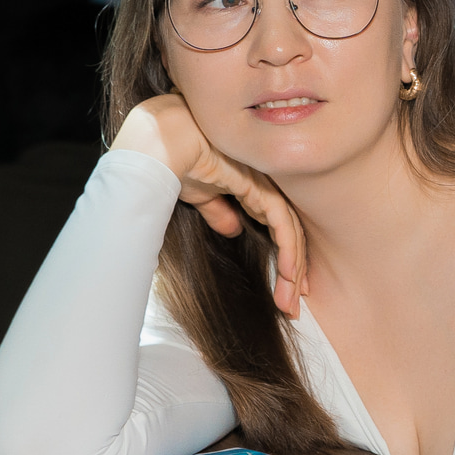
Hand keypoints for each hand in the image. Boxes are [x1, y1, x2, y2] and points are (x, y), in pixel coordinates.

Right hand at [111, 94, 307, 317]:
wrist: (161, 148)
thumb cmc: (174, 162)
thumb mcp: (199, 194)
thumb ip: (218, 209)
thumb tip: (232, 229)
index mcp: (249, 185)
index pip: (276, 225)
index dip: (283, 257)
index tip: (282, 289)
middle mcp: (263, 185)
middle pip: (289, 232)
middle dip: (292, 272)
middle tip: (291, 307)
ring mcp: (264, 185)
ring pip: (292, 233)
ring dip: (293, 271)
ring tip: (290, 304)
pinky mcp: (261, 189)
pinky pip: (284, 225)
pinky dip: (289, 253)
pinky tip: (288, 277)